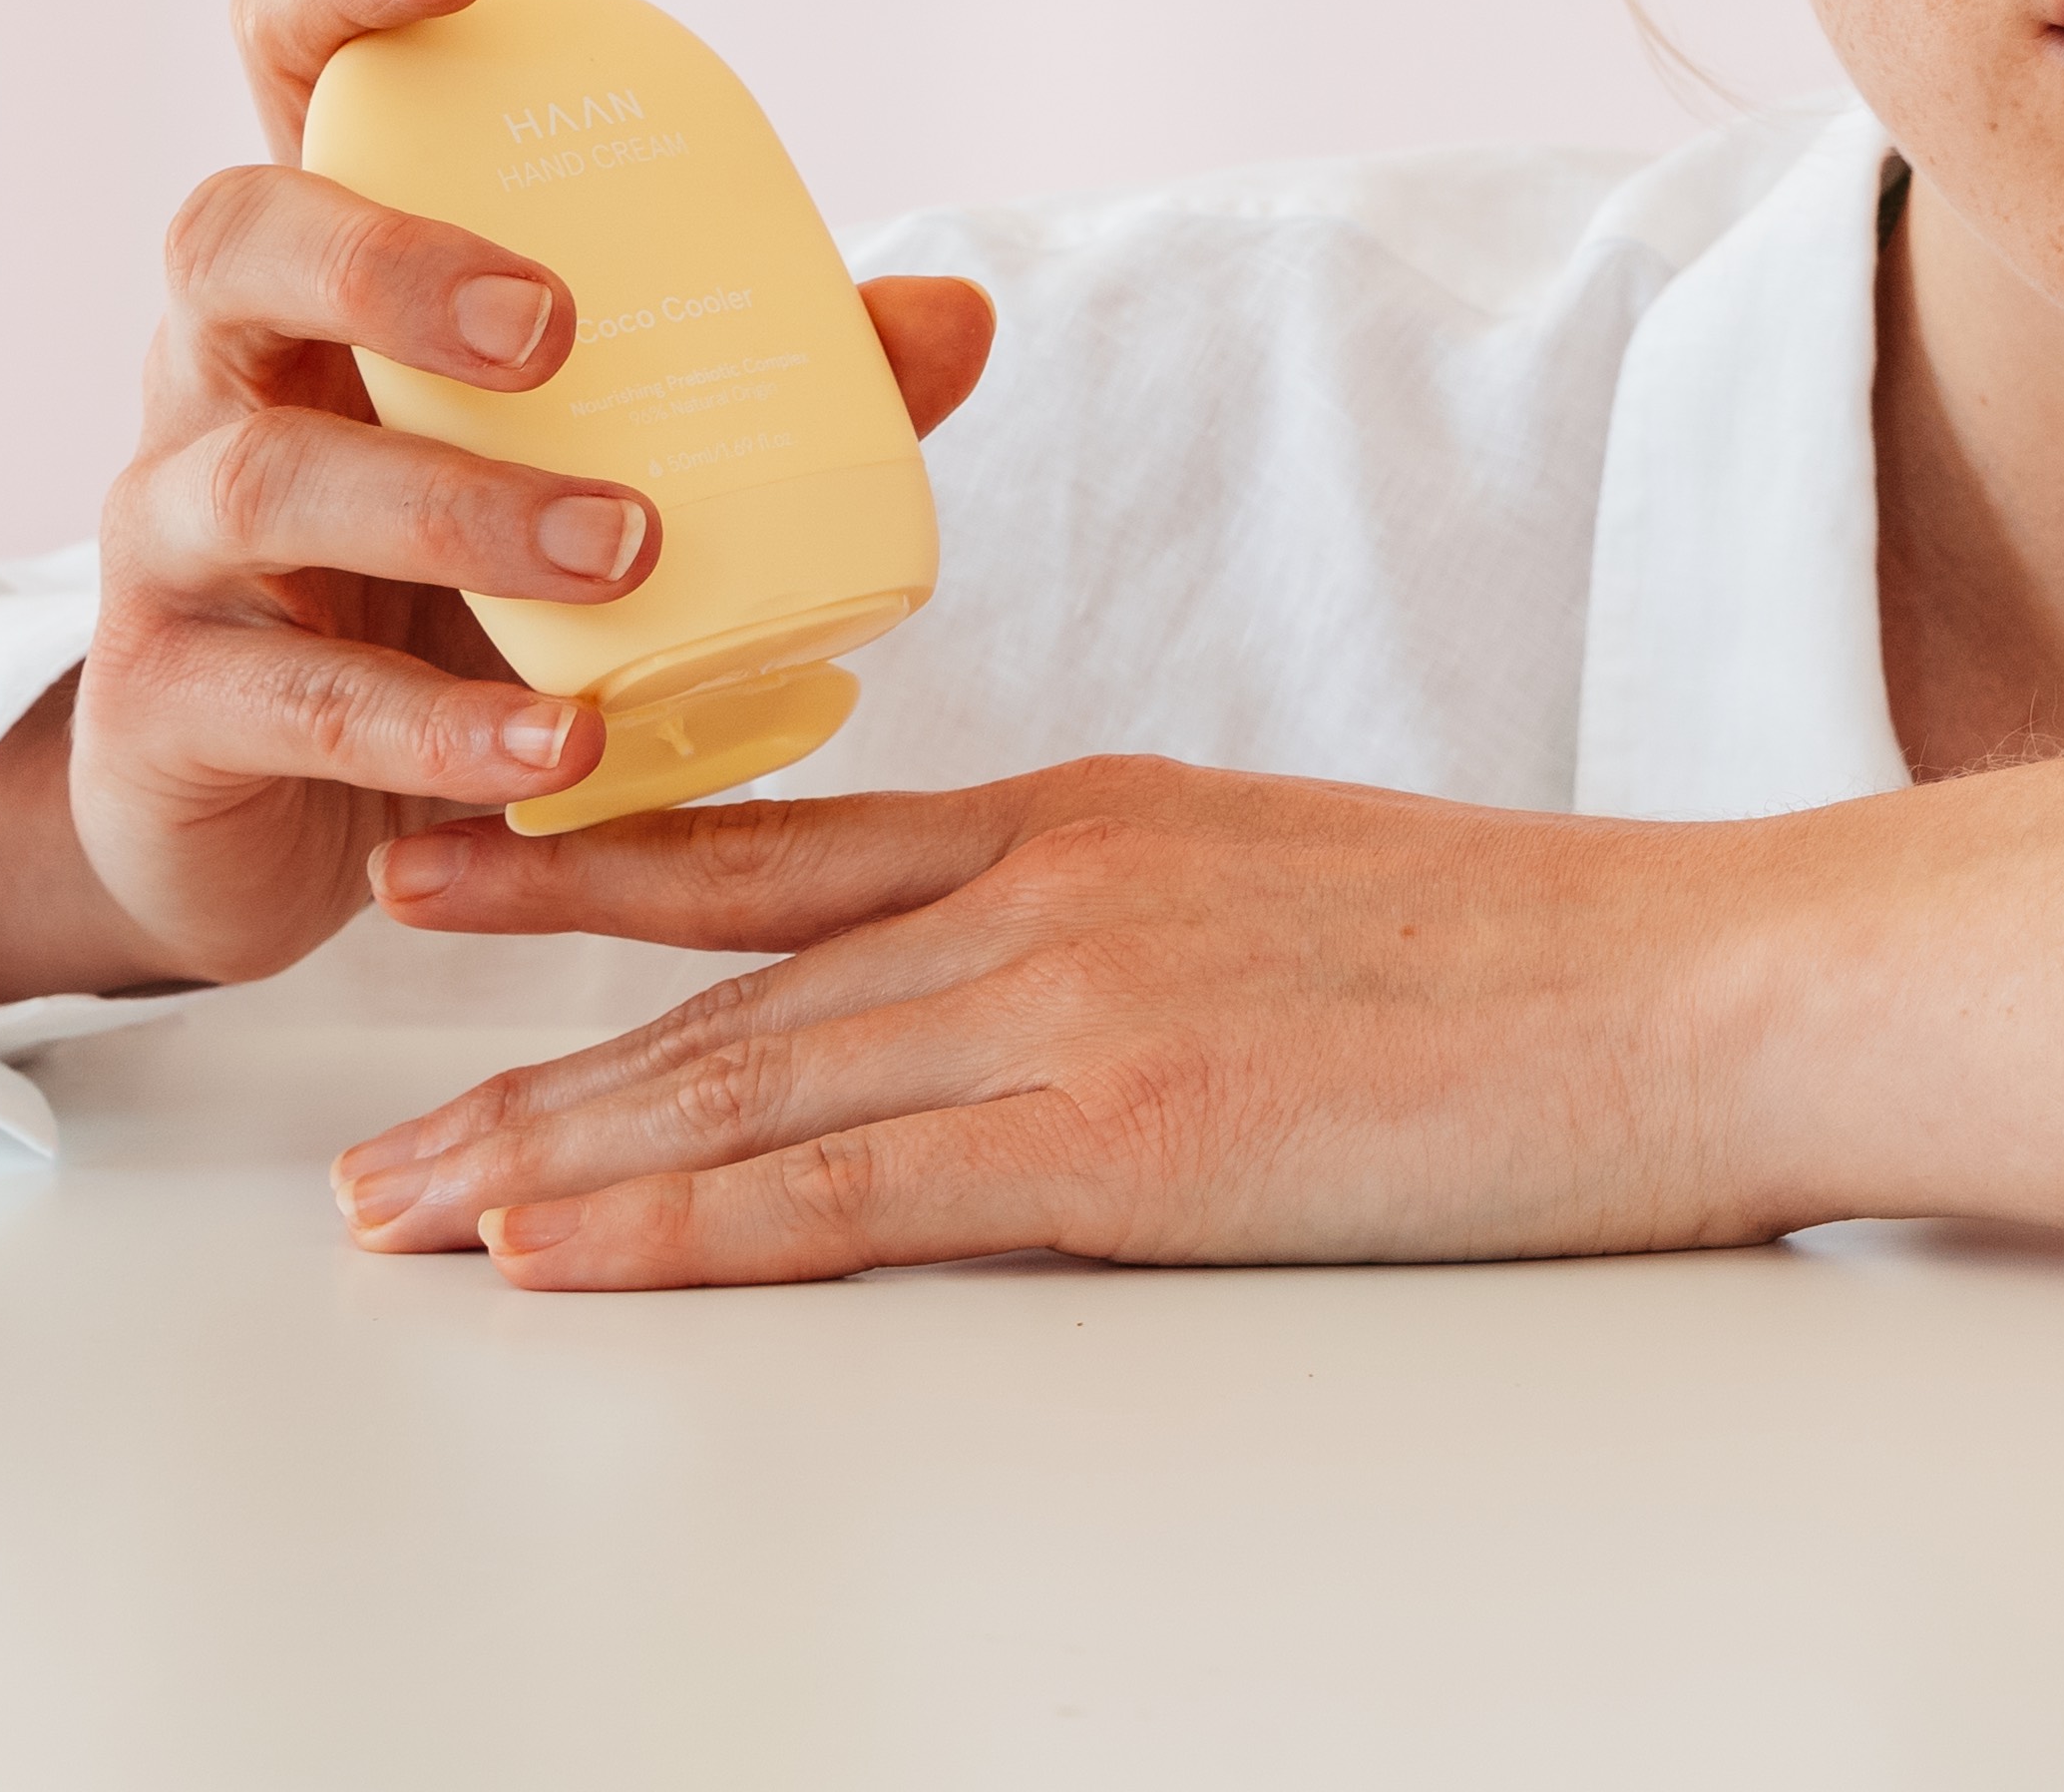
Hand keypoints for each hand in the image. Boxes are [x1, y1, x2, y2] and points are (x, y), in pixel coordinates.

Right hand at [0, 0, 997, 1009]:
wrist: (281, 829)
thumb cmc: (448, 592)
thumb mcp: (594, 467)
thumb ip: (762, 387)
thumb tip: (955, 317)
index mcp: (323, 278)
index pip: (295, 72)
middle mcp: (217, 371)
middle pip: (232, 236)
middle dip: (387, 257)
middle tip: (554, 326)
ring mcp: (168, 537)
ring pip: (265, 475)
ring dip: (458, 507)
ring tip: (624, 548)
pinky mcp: (165, 709)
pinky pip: (290, 702)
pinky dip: (435, 732)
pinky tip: (561, 753)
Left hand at [324, 733, 2063, 1286]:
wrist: (1700, 980)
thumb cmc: (1548, 957)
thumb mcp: (1304, 880)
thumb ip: (1151, 916)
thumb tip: (1073, 988)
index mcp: (1094, 815)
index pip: (789, 854)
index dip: (599, 880)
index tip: (453, 890)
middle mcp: (1047, 889)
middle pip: (723, 989)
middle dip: (523, 1061)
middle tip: (364, 1130)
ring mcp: (1076, 1006)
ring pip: (744, 1090)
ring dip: (550, 1157)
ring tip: (403, 1212)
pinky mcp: (1124, 1137)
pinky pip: (848, 1191)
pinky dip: (680, 1223)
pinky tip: (556, 1248)